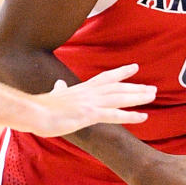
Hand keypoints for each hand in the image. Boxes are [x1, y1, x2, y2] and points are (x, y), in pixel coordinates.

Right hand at [25, 64, 155, 136]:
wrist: (32, 113)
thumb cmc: (40, 107)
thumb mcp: (53, 95)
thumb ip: (59, 90)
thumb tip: (58, 84)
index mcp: (81, 89)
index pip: (105, 78)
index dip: (121, 73)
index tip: (134, 67)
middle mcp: (89, 93)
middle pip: (118, 87)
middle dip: (136, 87)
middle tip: (153, 88)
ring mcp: (90, 103)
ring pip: (119, 97)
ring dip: (138, 97)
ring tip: (153, 96)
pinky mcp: (89, 114)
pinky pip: (114, 115)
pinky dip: (130, 115)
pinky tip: (143, 117)